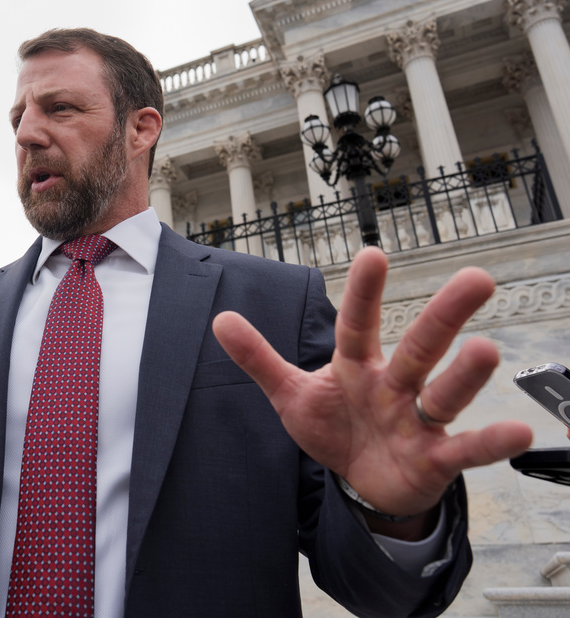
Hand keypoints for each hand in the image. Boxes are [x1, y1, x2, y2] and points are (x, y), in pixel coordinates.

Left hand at [213, 248, 532, 521]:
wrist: (362, 483)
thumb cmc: (335, 428)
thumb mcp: (291, 394)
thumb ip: (259, 359)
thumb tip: (220, 319)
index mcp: (357, 366)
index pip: (358, 324)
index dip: (363, 294)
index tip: (373, 254)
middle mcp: (393, 385)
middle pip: (419, 346)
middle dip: (444, 315)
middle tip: (477, 276)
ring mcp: (418, 420)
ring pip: (443, 393)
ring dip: (464, 376)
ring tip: (486, 349)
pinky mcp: (435, 458)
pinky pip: (466, 449)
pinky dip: (490, 443)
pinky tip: (518, 432)